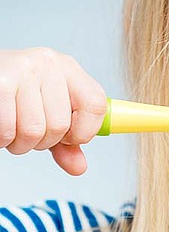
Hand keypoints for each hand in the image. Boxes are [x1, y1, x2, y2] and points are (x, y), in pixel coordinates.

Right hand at [0, 47, 106, 175]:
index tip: (69, 136)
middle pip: (61, 125)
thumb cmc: (18, 94)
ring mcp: (25, 70)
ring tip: (14, 128)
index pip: (96, 104)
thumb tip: (79, 167)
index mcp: (69, 68)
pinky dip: (3, 140)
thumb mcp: (49, 109)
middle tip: (30, 130)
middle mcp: (50, 64)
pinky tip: (2, 126)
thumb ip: (67, 140)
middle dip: (44, 142)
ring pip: (34, 131)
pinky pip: (8, 131)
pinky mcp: (1, 82)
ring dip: (21, 143)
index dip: (85, 131)